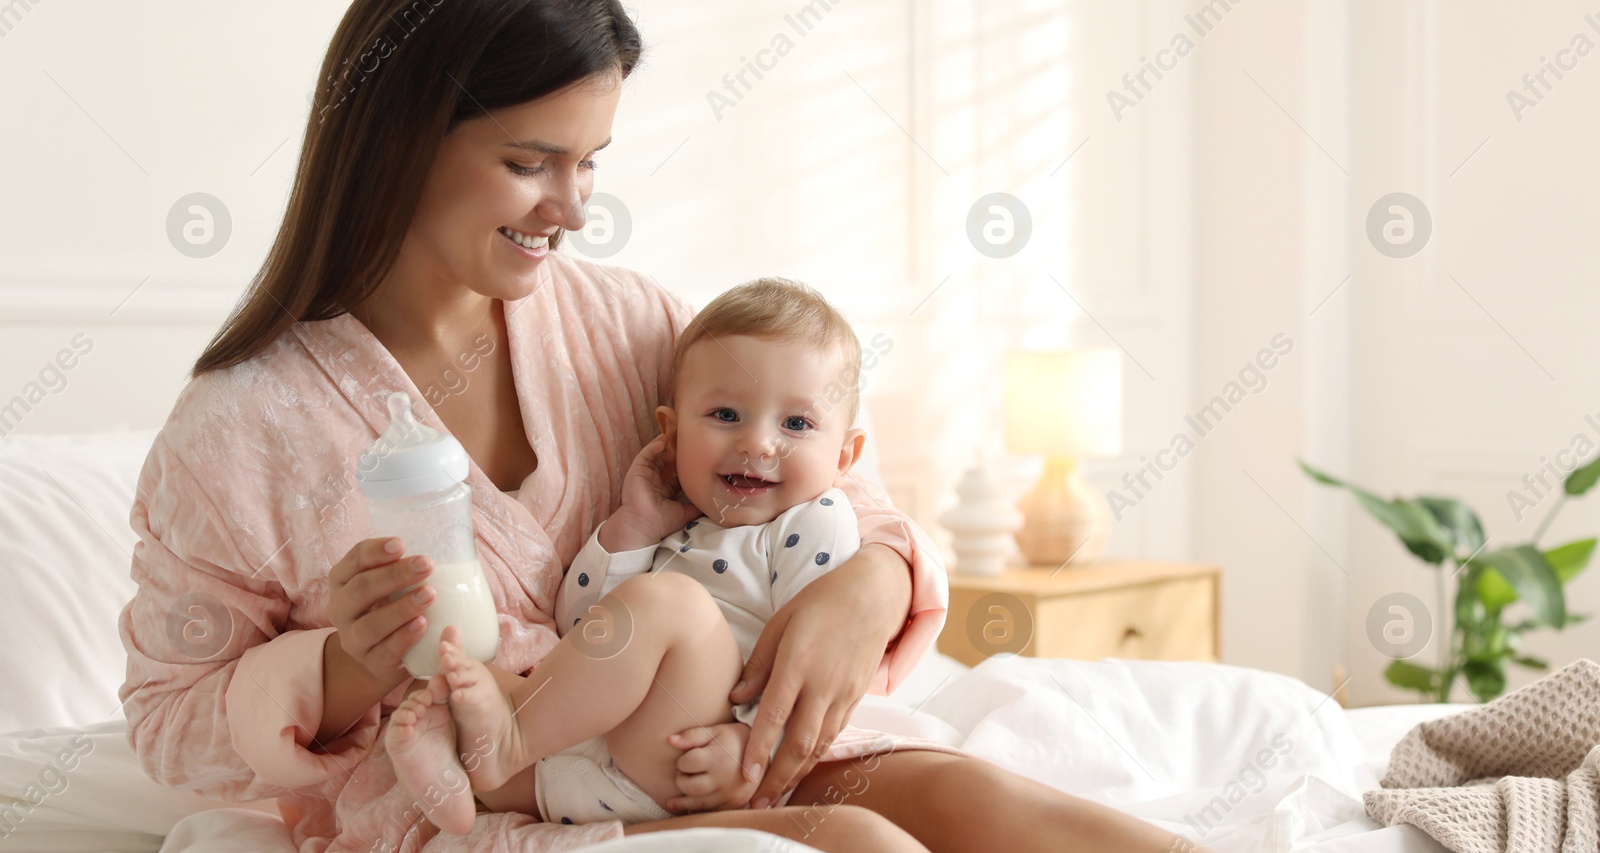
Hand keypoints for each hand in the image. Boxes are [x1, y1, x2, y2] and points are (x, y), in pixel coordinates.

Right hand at [326, 537, 432, 685]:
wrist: (383, 655)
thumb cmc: (391, 606)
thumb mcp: (390, 583)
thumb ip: (403, 566)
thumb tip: (444, 546)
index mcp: (343, 581)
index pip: (355, 560)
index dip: (376, 551)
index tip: (401, 544)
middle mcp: (341, 609)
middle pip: (361, 589)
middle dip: (395, 575)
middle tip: (426, 564)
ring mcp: (354, 639)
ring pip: (370, 624)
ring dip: (401, 608)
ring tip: (429, 595)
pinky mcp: (373, 663)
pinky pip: (386, 651)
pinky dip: (404, 637)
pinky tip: (422, 624)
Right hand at [602, 435, 702, 550]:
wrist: (645, 525)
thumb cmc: (662, 522)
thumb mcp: (685, 512)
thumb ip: (696, 506)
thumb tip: (711, 501)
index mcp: (664, 492)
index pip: (675, 475)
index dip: (683, 467)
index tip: (695, 458)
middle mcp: (654, 482)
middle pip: (664, 464)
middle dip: (674, 454)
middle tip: (686, 445)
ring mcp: (645, 476)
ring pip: (655, 457)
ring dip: (663, 447)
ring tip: (673, 437)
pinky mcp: (637, 471)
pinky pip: (645, 455)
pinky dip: (653, 446)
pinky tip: (662, 441)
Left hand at [664, 722, 758, 812]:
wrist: (765, 753)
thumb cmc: (735, 738)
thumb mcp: (715, 731)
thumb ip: (692, 736)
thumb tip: (670, 740)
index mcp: (718, 758)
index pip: (686, 764)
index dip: (682, 761)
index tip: (686, 759)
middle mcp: (724, 779)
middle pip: (689, 787)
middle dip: (681, 780)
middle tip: (685, 773)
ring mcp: (729, 795)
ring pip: (697, 804)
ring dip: (685, 798)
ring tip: (683, 789)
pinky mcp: (733, 805)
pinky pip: (710, 812)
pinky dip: (698, 808)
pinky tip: (693, 802)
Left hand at [729, 543, 911, 808]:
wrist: (873, 595)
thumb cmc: (821, 602)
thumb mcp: (781, 623)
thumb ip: (759, 664)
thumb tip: (737, 698)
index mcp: (799, 663)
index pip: (774, 715)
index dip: (758, 749)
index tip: (743, 774)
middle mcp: (823, 684)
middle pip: (799, 742)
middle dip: (777, 776)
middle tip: (758, 801)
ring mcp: (843, 693)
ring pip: (819, 744)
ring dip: (797, 773)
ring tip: (777, 793)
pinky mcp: (857, 697)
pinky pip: (834, 733)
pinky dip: (817, 754)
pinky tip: (802, 766)